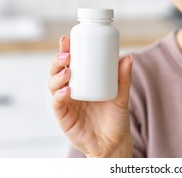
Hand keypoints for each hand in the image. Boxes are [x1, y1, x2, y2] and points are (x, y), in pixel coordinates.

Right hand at [48, 35, 132, 157]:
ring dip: (57, 75)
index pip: (70, 62)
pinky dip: (59, 96)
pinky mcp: (63, 116)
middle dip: (58, 60)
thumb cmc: (115, 117)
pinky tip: (66, 90)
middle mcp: (71, 89)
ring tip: (68, 70)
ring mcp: (66, 102)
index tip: (67, 38)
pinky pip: (57, 104)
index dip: (66, 49)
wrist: (113, 143)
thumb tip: (128, 57)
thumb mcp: (121, 95)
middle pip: (57, 70)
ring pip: (53, 85)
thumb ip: (124, 78)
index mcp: (82, 80)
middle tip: (67, 54)